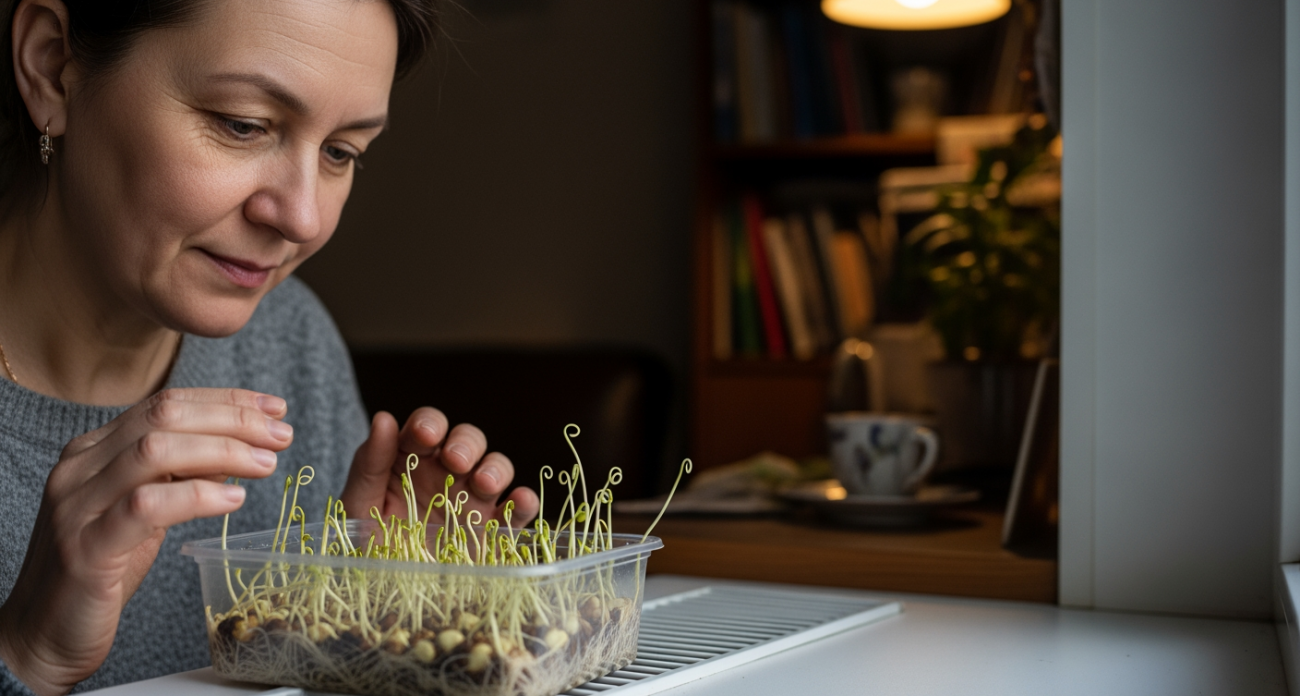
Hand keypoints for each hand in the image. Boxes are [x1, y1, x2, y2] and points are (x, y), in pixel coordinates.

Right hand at [0, 389, 290, 695]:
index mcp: (94, 451)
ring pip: (154, 452)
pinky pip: (145, 507)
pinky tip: (234, 499)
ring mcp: (78, 506)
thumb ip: (184, 474)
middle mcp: (80, 468)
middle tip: (281, 434)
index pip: (165, 403)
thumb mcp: (149, 512)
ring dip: (222, 450)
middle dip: (232, 419)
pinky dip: (196, 496)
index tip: (275, 408)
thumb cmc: (103, 569)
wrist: (43, 634)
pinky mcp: (85, 548)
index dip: (226, 400)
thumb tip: (239, 444)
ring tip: (266, 464)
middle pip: (164, 416)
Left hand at [341, 408, 538, 528]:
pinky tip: (520, 501)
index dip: (429, 424)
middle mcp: (447, 474)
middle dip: (465, 443)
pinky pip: (517, 510)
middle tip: (455, 460)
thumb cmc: (367, 545)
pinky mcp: (494, 531)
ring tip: (483, 483)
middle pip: (468, 440)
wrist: (384, 595)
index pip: (427, 427)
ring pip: (496, 467)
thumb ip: (369, 463)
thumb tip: (383, 418)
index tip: (424, 435)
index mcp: (412, 460)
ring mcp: (473, 500)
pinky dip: (525, 502)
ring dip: (495, 468)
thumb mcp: (359, 504)